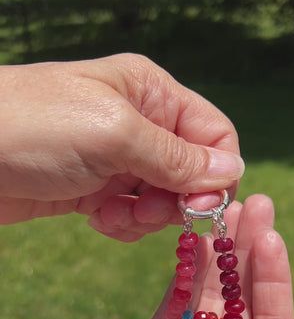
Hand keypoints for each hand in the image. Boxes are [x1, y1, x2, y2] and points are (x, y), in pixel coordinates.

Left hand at [0, 54, 243, 240]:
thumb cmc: (35, 128)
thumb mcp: (115, 134)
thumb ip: (178, 157)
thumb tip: (233, 172)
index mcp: (152, 93)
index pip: (214, 135)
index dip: (215, 174)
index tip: (198, 205)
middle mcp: (140, 123)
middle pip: (192, 173)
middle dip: (176, 202)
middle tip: (145, 212)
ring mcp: (116, 159)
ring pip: (163, 200)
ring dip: (146, 218)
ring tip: (110, 215)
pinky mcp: (95, 189)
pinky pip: (133, 215)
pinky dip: (123, 225)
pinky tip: (96, 219)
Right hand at [61, 193, 293, 318]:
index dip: (275, 277)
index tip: (272, 234)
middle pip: (245, 298)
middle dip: (251, 252)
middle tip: (255, 203)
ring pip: (209, 292)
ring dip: (220, 251)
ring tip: (227, 206)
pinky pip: (173, 297)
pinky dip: (185, 267)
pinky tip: (195, 235)